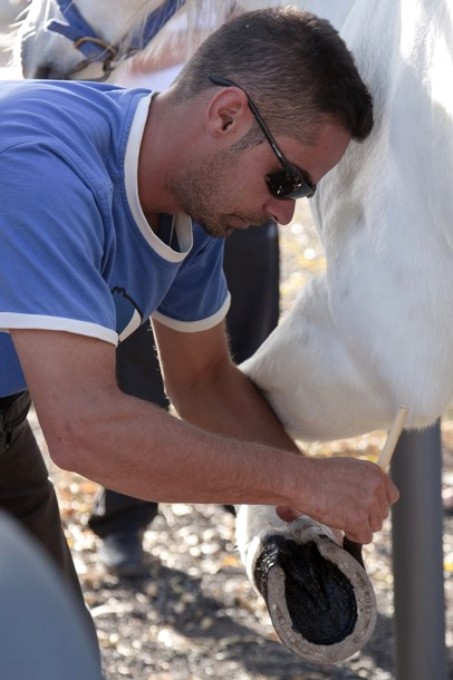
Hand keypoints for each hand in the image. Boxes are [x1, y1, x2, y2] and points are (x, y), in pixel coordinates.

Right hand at [281, 456, 398, 544]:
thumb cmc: (317, 475)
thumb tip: (373, 497)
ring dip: (359, 525)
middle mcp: (376, 486)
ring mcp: (369, 503)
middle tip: (344, 510)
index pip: (391, 496)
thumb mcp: (347, 469)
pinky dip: (353, 535)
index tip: (364, 508)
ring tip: (339, 513)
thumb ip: (364, 481)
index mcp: (375, 472)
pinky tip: (339, 523)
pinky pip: (365, 538)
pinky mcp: (359, 520)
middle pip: (382, 514)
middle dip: (365, 516)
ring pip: (375, 527)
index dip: (377, 505)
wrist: (300, 480)